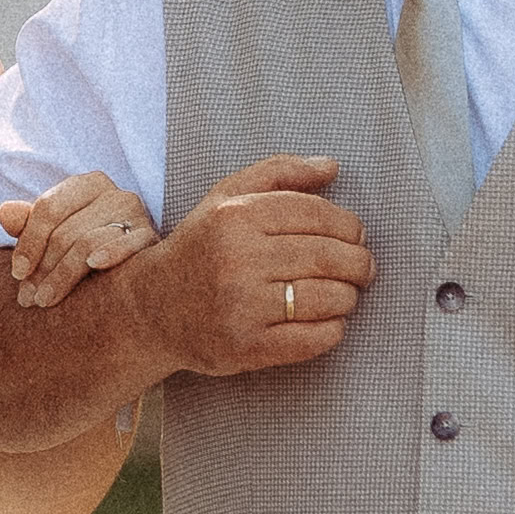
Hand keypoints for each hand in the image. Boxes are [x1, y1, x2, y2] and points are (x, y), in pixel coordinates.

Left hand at [0, 169, 160, 308]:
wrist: (137, 266)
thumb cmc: (86, 245)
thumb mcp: (56, 232)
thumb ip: (29, 224)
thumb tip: (3, 213)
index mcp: (86, 185)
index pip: (48, 208)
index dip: (28, 242)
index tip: (16, 273)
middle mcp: (113, 194)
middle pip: (66, 231)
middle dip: (42, 268)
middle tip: (27, 298)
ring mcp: (136, 214)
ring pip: (88, 242)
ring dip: (63, 275)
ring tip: (45, 300)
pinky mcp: (151, 238)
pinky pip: (128, 244)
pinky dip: (110, 252)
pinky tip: (94, 266)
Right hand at [130, 154, 373, 378]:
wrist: (151, 309)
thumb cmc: (200, 248)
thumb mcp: (226, 197)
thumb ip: (279, 172)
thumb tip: (332, 166)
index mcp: (236, 217)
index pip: (318, 214)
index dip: (350, 226)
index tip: (356, 236)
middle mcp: (239, 259)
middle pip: (330, 256)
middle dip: (359, 263)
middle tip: (362, 269)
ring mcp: (243, 306)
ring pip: (330, 298)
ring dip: (349, 297)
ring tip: (343, 295)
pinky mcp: (248, 347)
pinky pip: (316, 339)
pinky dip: (334, 330)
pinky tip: (327, 322)